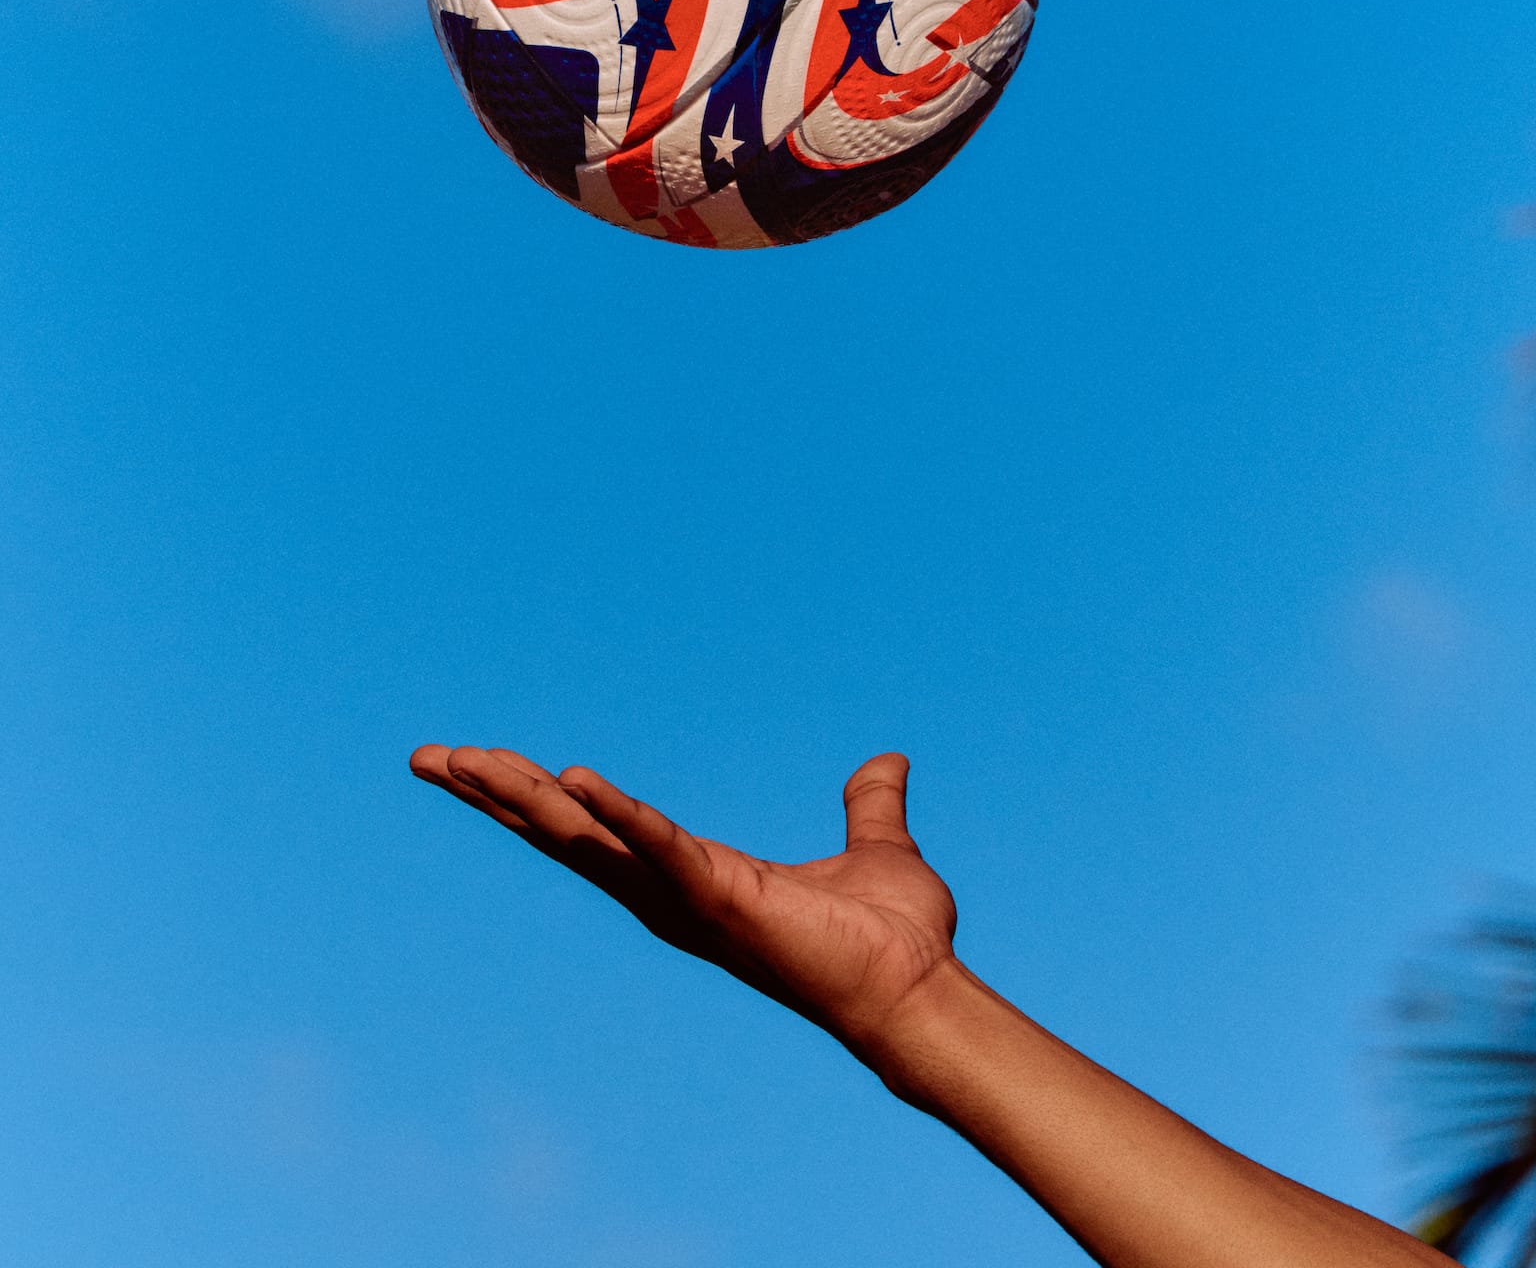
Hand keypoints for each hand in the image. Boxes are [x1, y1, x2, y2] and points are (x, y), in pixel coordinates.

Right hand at [409, 744, 958, 1051]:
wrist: (923, 992)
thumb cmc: (894, 938)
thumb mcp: (873, 848)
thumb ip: (867, 807)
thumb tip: (889, 763)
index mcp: (692, 877)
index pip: (594, 830)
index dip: (537, 795)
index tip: (484, 761)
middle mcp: (672, 895)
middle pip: (564, 834)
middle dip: (496, 793)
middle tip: (429, 756)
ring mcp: (690, 899)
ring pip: (587, 840)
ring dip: (525, 798)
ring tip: (465, 757)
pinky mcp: (723, 898)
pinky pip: (661, 847)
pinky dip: (619, 815)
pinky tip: (575, 779)